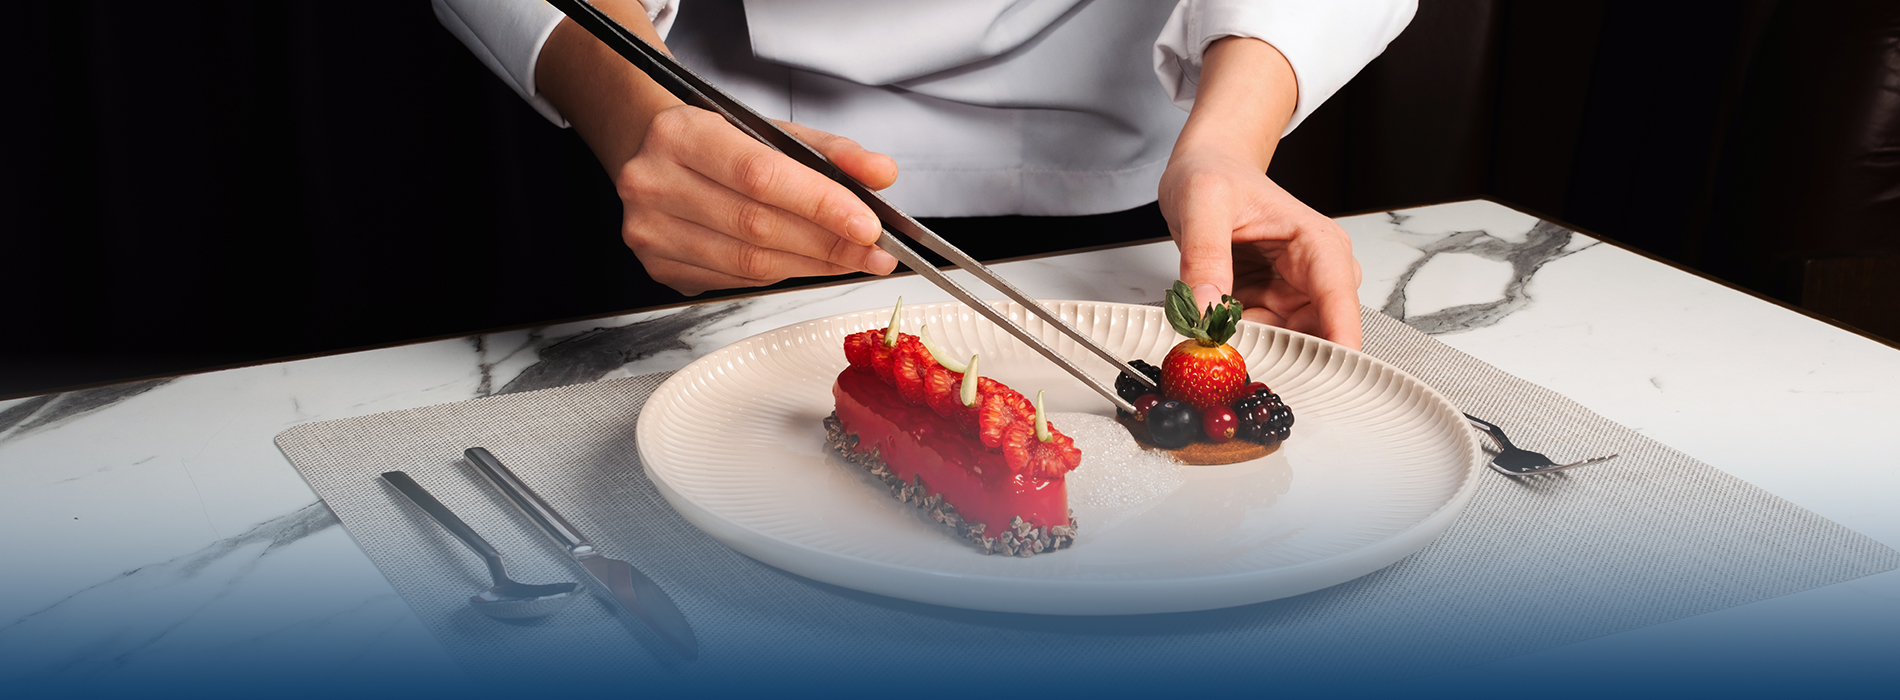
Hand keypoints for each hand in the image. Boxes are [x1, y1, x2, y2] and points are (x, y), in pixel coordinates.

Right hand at [612, 109, 898, 294]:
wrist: (651, 152)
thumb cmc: (714, 140)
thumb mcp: (771, 129)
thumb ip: (830, 150)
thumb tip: (880, 173)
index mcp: (682, 134)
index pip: (761, 176)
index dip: (820, 204)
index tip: (867, 224)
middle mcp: (656, 182)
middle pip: (758, 226)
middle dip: (829, 244)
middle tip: (874, 251)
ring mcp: (652, 230)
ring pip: (749, 263)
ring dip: (812, 266)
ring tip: (852, 260)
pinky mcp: (660, 267)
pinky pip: (736, 280)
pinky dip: (781, 275)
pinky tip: (806, 264)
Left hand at [1159, 37, 1363, 349]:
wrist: (1206, 167)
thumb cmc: (1214, 173)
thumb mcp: (1202, 203)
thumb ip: (1204, 255)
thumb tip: (1205, 309)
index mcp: (1318, 246)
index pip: (1340, 305)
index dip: (1339, 347)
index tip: (1330, 383)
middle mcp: (1316, 276)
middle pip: (1315, 338)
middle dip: (1281, 359)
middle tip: (1235, 369)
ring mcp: (1294, 296)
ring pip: (1285, 347)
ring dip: (1252, 354)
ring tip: (1212, 345)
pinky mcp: (1270, 309)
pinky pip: (1260, 341)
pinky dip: (1237, 346)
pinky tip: (1211, 337)